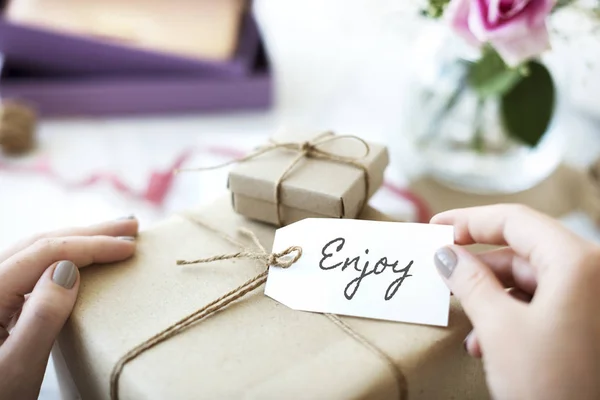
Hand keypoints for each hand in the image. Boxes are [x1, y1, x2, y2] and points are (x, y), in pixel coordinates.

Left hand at [0, 216, 137, 398]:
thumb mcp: (18, 365)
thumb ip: (42, 315)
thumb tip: (69, 269)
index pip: (47, 253)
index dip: (91, 245)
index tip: (129, 246)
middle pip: (41, 244)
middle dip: (90, 232)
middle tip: (131, 225)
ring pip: (36, 252)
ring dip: (77, 239)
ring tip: (113, 234)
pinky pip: (33, 267)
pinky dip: (64, 256)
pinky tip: (81, 258)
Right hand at [432, 204, 599, 399]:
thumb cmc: (555, 386)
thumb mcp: (499, 328)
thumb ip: (469, 282)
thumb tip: (447, 256)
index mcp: (577, 262)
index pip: (514, 220)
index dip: (468, 221)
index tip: (436, 228)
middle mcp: (593, 272)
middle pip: (523, 250)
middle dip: (480, 268)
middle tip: (444, 274)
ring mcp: (593, 298)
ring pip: (531, 280)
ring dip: (494, 299)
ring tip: (469, 327)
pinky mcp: (589, 321)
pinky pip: (546, 303)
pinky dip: (514, 316)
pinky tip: (490, 343)